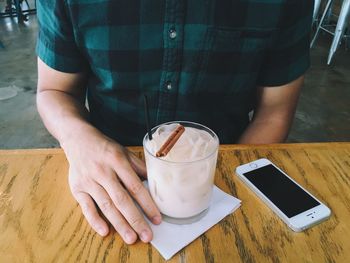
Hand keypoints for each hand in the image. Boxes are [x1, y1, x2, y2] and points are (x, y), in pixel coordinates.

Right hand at [63, 129, 160, 243]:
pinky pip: (86, 207)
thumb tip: (155, 184)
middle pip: (121, 200)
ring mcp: (89, 181)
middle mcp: (103, 172)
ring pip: (106, 206)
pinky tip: (105, 231)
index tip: (157, 218)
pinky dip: (95, 220)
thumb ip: (139, 167)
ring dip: (119, 224)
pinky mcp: (77, 188)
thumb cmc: (106, 148)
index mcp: (118, 161)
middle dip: (135, 219)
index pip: (135, 187)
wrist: (78, 139)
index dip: (147, 204)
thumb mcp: (125, 152)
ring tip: (131, 238)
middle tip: (146, 236)